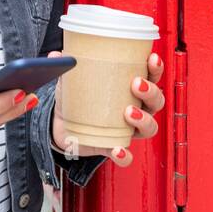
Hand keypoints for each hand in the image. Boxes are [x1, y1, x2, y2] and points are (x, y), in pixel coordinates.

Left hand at [47, 50, 164, 167]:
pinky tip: (117, 149)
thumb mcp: (71, 78)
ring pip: (149, 128)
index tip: (152, 59)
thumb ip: (66, 65)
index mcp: (130, 88)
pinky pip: (127, 156)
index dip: (156, 68)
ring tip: (129, 112)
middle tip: (137, 84)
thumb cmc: (77, 97)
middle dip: (151, 92)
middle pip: (156, 102)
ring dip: (144, 120)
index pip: (152, 76)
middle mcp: (136, 108)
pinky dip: (125, 155)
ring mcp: (127, 130)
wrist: (62, 125)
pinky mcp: (114, 148)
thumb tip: (56, 55)